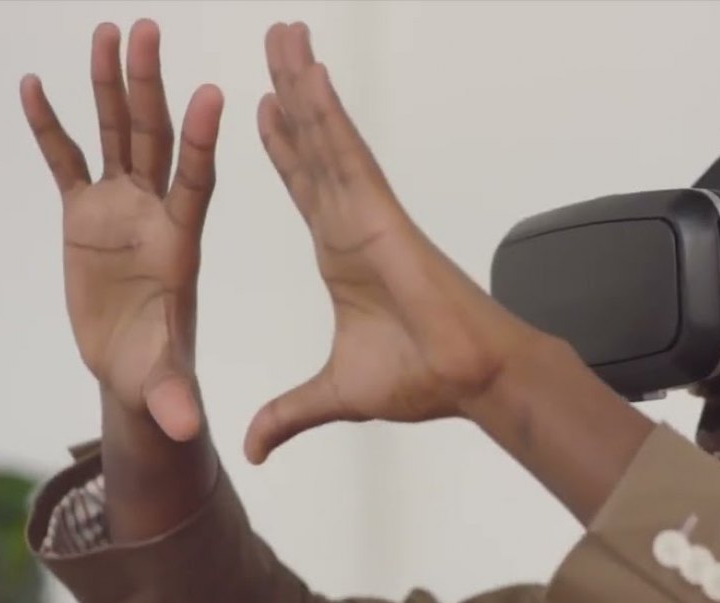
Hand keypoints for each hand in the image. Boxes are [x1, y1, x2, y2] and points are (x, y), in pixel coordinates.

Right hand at [22, 20, 222, 441]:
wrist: (137, 372)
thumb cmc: (161, 375)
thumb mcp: (166, 385)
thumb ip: (175, 398)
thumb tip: (185, 429)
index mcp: (183, 243)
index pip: (197, 182)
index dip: (202, 141)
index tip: (214, 93)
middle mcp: (155, 214)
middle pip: (154, 140)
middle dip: (150, 86)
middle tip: (146, 29)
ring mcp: (120, 210)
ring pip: (115, 138)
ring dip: (109, 87)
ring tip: (104, 33)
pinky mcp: (84, 216)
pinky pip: (66, 162)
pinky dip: (50, 126)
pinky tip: (34, 85)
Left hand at [244, 23, 541, 463]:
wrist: (468, 378)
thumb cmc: (422, 378)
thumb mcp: (332, 395)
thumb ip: (289, 413)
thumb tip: (251, 445)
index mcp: (340, 255)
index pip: (303, 189)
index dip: (282, 150)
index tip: (261, 111)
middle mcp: (350, 223)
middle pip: (311, 147)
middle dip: (290, 95)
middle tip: (271, 45)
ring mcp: (365, 211)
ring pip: (325, 135)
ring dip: (301, 84)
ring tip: (282, 35)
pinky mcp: (379, 211)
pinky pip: (345, 150)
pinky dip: (324, 110)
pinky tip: (306, 71)